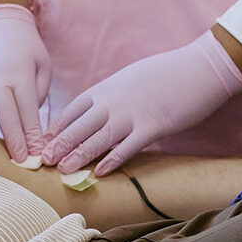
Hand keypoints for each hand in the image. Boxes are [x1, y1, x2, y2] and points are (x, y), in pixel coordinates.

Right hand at [0, 3, 50, 160]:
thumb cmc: (25, 50)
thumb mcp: (42, 64)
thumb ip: (40, 92)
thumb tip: (30, 122)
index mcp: (21, 73)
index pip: (27, 108)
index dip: (32, 132)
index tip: (36, 152)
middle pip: (5, 110)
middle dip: (13, 137)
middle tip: (20, 159)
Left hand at [42, 30, 241, 176]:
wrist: (199, 68)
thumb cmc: (166, 73)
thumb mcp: (130, 77)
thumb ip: (112, 94)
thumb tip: (99, 109)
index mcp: (107, 87)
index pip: (74, 109)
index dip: (57, 126)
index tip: (43, 141)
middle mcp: (114, 100)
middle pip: (80, 125)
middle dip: (60, 144)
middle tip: (43, 161)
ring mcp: (132, 113)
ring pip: (98, 138)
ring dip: (79, 154)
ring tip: (63, 169)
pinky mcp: (152, 126)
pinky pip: (127, 147)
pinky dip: (112, 160)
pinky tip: (100, 172)